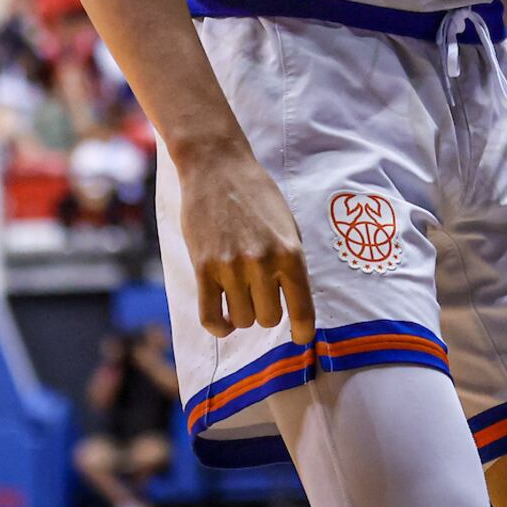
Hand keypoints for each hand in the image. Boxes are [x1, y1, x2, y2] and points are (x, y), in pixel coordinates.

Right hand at [175, 144, 315, 343]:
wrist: (218, 167)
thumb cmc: (257, 195)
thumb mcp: (287, 226)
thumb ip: (290, 264)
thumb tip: (295, 304)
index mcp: (290, 252)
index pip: (302, 309)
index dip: (302, 331)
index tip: (300, 338)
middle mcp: (262, 262)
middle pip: (268, 319)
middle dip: (267, 312)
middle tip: (261, 294)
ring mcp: (231, 266)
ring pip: (242, 320)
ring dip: (242, 313)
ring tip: (241, 293)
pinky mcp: (203, 267)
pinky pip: (211, 317)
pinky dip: (220, 326)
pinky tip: (225, 320)